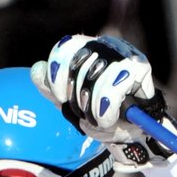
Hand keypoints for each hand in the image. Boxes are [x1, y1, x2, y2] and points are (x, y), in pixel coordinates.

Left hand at [31, 35, 176, 171]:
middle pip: (79, 65)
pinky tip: (110, 118)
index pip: (64, 48)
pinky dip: (106, 111)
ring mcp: (124, 54)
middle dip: (78, 98)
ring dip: (93, 108)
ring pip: (96, 78)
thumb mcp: (69, 102)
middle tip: (85, 112)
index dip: (58, 75)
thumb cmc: (98, 113)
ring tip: (98, 118)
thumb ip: (50, 87)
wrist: (127, 130)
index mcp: (85, 48)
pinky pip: (113, 90)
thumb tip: (37, 69)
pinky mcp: (140, 68)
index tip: (61, 96)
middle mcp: (104, 45)